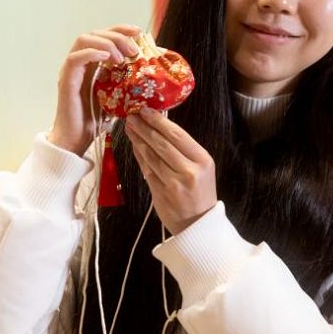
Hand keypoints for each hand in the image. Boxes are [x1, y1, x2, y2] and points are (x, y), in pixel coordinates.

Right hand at [48, 26, 140, 155]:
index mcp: (92, 63)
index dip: (121, 29)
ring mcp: (72, 70)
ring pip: (83, 40)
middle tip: (134, 49)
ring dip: (106, 43)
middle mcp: (80, 63)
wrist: (77, 140)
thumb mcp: (119, 97)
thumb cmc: (96, 121)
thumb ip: (129, 83)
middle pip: (95, 34)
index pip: (104, 36)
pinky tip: (107, 58)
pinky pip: (74, 59)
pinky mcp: (66, 81)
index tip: (139, 32)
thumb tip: (154, 76)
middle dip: (117, 36)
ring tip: (122, 57)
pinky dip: (91, 53)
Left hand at [125, 107, 216, 234]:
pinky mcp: (160, 193)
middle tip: (131, 115)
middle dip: (144, 127)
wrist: (199, 223)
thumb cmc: (200, 191)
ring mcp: (173, 183)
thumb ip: (184, 150)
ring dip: (138, 139)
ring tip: (130, 127)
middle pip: (162, 144)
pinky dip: (139, 156)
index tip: (145, 110)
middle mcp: (188, 171)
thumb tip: (160, 126)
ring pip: (151, 156)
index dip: (159, 121)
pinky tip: (134, 145)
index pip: (177, 135)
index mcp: (202, 160)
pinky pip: (146, 169)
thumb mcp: (202, 168)